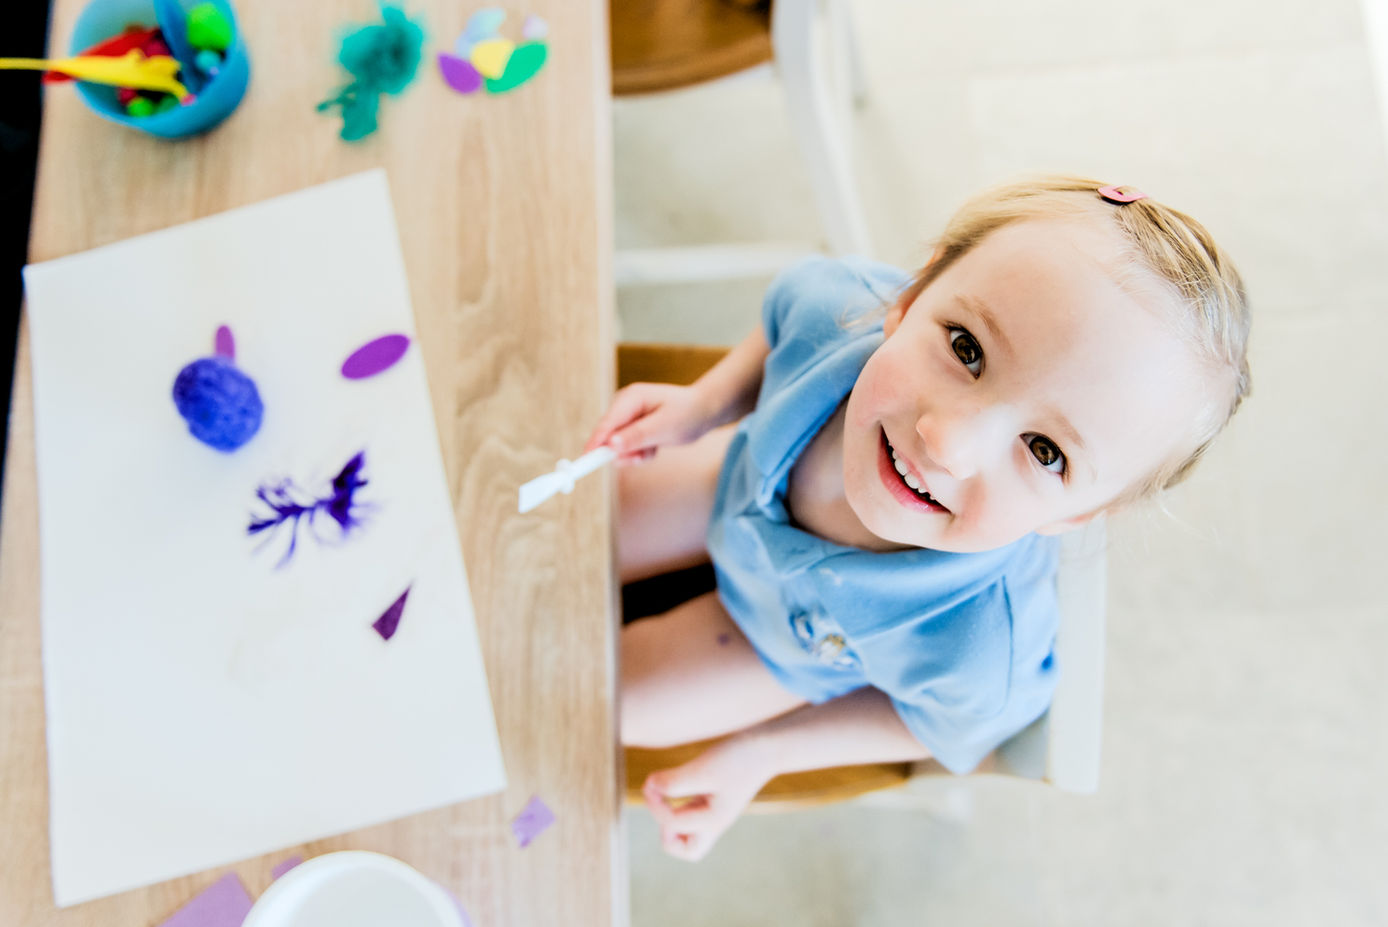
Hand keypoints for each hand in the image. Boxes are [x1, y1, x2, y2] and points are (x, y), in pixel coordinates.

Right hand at [583, 382, 712, 464]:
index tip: (584, 461)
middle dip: (626, 452)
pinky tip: (655, 446)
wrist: (704, 411)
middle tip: (646, 455)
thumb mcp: (665, 427)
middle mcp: (624, 405)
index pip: (606, 424)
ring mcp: (626, 416)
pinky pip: (627, 449)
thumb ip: (637, 436)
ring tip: (656, 447)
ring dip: (636, 454)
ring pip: (618, 447)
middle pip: (608, 437)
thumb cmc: (688, 414)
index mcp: (631, 397)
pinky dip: (641, 453)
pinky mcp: (630, 427)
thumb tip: (611, 445)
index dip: (595, 444)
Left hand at [641, 737, 774, 860]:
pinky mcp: (715, 800)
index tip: (652, 781)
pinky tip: (680, 782)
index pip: (671, 824)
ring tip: (669, 792)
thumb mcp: (702, 769)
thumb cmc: (737, 757)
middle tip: (666, 805)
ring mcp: (716, 813)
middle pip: (686, 849)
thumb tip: (650, 788)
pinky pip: (692, 814)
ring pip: (688, 834)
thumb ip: (674, 782)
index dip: (655, 803)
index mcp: (712, 822)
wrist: (767, 745)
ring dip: (672, 818)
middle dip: (667, 832)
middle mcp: (714, 823)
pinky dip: (680, 804)